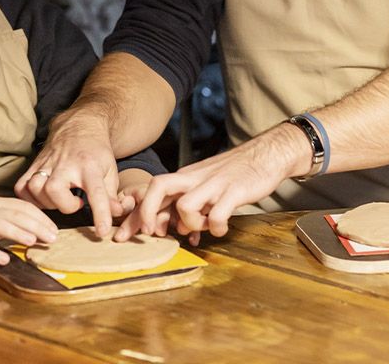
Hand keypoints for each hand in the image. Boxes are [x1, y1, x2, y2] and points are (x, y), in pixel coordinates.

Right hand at [0, 197, 58, 265]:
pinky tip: (4, 259)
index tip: (55, 230)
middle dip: (36, 225)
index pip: (24, 207)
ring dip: (16, 232)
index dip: (42, 218)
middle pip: (15, 215)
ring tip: (31, 241)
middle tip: (52, 238)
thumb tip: (46, 232)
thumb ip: (18, 222)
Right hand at [15, 112, 123, 233]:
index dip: (100, 213)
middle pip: (54, 189)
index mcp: (89, 165)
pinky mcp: (33, 165)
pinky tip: (44, 198)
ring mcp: (46, 163)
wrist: (78, 126)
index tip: (102, 232)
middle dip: (64, 205)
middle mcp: (65, 164)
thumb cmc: (95, 152)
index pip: (96, 192)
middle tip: (76, 203)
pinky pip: (22, 186)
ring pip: (35, 188)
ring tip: (61, 199)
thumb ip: (112, 196)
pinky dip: (30, 198)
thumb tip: (115, 214)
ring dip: (47, 202)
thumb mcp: (110, 171)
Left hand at [115, 123, 307, 240]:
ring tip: (202, 228)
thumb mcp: (205, 186)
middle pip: (158, 187)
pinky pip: (217, 215)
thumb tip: (176, 230)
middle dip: (146, 213)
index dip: (134, 213)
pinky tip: (221, 229)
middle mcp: (194, 178)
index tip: (123, 234)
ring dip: (189, 224)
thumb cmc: (234, 174)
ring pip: (185, 205)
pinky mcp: (234, 191)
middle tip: (151, 235)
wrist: (265, 154)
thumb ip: (189, 206)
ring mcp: (213, 184)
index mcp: (185, 178)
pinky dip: (216, 228)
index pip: (151, 190)